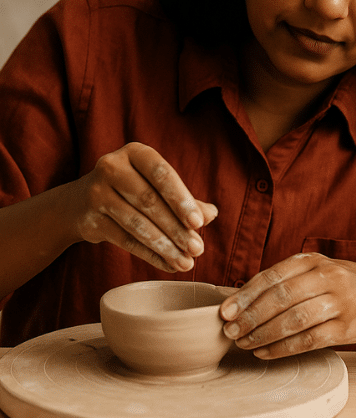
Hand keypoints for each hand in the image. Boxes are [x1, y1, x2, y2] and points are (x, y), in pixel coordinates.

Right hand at [72, 142, 217, 271]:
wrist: (81, 202)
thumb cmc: (132, 189)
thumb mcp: (156, 185)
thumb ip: (184, 198)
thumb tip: (211, 214)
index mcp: (135, 152)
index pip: (161, 173)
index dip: (181, 198)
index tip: (199, 223)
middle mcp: (112, 167)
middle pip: (149, 201)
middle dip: (176, 228)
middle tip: (197, 249)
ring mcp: (97, 193)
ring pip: (136, 224)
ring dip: (165, 246)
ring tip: (186, 262)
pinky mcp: (90, 219)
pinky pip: (125, 240)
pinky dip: (150, 255)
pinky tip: (168, 264)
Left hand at [220, 253, 355, 358]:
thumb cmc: (343, 282)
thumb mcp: (317, 268)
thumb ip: (287, 278)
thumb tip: (244, 298)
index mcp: (313, 260)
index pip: (272, 276)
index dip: (246, 294)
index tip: (226, 310)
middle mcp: (327, 277)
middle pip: (281, 298)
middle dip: (251, 316)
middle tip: (231, 330)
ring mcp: (339, 303)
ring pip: (293, 320)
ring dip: (263, 335)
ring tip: (244, 343)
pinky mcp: (346, 329)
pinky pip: (308, 341)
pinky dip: (283, 348)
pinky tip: (265, 352)